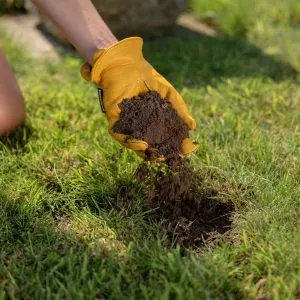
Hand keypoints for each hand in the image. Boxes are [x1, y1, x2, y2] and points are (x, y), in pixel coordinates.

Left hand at [81, 37, 197, 158]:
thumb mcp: (167, 92)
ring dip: (146, 152)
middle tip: (169, 157)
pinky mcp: (114, 119)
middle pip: (150, 144)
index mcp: (153, 120)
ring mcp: (127, 123)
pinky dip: (131, 142)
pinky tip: (143, 144)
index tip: (185, 150)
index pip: (164, 136)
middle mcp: (140, 124)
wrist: (124, 63)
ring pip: (135, 144)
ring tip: (158, 155)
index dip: (174, 144)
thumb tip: (192, 126)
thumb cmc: (145, 75)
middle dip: (160, 153)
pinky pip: (120, 135)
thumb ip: (179, 107)